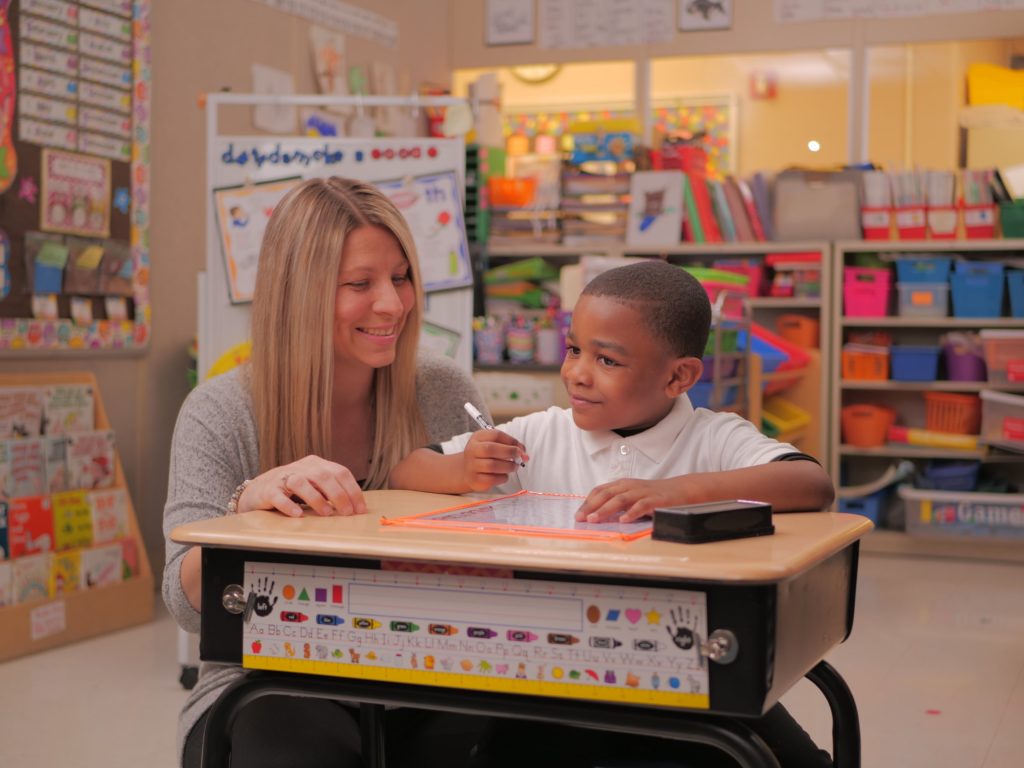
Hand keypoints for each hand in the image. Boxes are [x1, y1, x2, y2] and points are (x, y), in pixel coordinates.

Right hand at [239, 455, 365, 517]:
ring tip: (326, 514)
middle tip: (347, 513)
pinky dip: (289, 505)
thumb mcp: (314, 484)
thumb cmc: (293, 489)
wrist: (259, 489)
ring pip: (301, 483)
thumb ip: (331, 490)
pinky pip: (278, 496)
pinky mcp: (268, 490)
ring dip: (316, 499)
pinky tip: (298, 514)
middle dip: (339, 495)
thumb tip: (355, 506)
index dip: (353, 490)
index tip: (360, 509)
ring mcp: (283, 477)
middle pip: (323, 476)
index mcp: (316, 464)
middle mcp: (302, 467)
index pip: (340, 472)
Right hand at [461, 430, 528, 491]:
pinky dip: (502, 477)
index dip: (511, 441)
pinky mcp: (475, 480)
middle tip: (520, 457)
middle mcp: (472, 450)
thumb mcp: (494, 444)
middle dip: (510, 452)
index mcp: (478, 437)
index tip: (520, 448)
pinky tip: (503, 475)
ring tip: (514, 467)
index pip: (496, 435)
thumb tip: (524, 453)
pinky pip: (492, 479)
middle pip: (491, 449)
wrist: (467, 471)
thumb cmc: (485, 456)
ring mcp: (472, 466)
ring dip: (508, 466)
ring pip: (492, 465)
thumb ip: (509, 445)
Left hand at [575, 478, 677, 523]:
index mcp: (622, 484)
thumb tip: (597, 516)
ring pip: (620, 499)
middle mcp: (630, 486)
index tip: (578, 514)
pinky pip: (641, 506)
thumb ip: (618, 503)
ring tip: (595, 519)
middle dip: (591, 506)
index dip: (588, 502)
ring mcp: (642, 492)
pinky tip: (623, 520)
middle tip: (580, 518)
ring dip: (605, 509)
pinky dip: (631, 513)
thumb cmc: (654, 495)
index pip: (600, 490)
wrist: (680, 490)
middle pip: (606, 494)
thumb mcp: (633, 495)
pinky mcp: (655, 500)